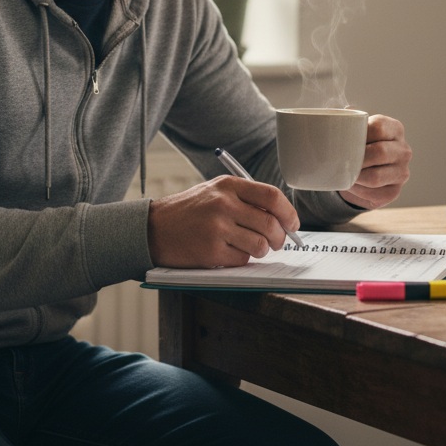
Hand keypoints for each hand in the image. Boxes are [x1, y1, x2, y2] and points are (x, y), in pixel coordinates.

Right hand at [148, 176, 299, 267]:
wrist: (153, 228)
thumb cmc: (189, 211)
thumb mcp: (215, 191)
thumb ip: (246, 198)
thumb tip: (283, 217)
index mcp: (228, 186)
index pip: (272, 196)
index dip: (289, 213)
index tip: (293, 224)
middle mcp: (224, 204)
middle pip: (270, 224)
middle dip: (280, 238)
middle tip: (277, 242)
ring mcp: (217, 228)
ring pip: (260, 245)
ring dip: (261, 251)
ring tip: (251, 248)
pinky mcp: (210, 252)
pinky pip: (242, 259)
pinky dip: (241, 259)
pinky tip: (228, 252)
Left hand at [341, 114, 411, 209]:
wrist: (365, 171)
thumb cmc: (359, 145)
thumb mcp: (356, 128)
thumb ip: (349, 118)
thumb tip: (341, 112)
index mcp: (395, 129)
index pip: (378, 127)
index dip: (359, 134)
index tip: (344, 139)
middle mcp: (403, 150)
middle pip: (379, 152)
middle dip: (356, 158)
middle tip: (341, 159)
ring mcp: (402, 172)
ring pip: (375, 177)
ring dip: (355, 176)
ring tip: (344, 173)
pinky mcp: (394, 191)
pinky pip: (373, 192)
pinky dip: (357, 190)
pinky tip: (351, 184)